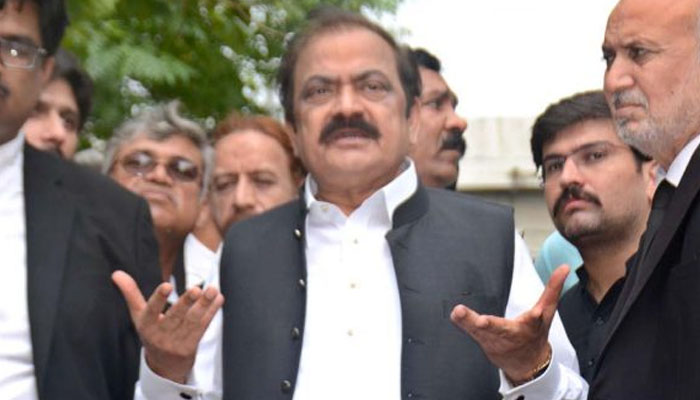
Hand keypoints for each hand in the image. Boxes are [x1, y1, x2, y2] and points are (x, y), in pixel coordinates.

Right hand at [112, 270, 223, 383]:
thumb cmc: (151, 332)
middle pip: (175, 317)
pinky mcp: (192, 345)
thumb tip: (116, 273)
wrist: (164, 365)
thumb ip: (131, 293)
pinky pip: (203, 326)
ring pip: (192, 321)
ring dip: (204, 304)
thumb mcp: (139, 315)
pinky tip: (218, 298)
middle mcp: (161, 334)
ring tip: (212, 289)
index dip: (158, 299)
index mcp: (146, 325)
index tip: (166, 286)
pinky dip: (211, 312)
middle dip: (186, 303)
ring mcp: (177, 341)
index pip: (151, 311)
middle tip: (196, 289)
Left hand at [450, 264, 569, 384]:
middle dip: (490, 326)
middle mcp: (512, 335)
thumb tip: (565, 266)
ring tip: (458, 312)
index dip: (534, 318)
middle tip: (480, 321)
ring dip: (469, 323)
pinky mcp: (483, 341)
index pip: (534, 320)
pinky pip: (472, 333)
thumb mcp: (548, 312)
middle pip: (501, 329)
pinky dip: (463, 324)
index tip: (534, 314)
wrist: (528, 364)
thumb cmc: (536, 333)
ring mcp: (496, 341)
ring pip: (481, 333)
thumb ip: (553, 288)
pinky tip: (455, 315)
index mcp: (530, 327)